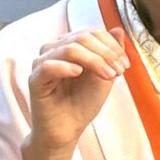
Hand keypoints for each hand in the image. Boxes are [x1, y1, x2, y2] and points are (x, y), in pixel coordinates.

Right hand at [27, 28, 128, 155]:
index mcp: (70, 45)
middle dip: (106, 53)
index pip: (92, 33)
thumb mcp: (105, 75)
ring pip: (69, 48)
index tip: (125, 65)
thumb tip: (118, 29)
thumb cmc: (84, 102)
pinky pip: (48, 65)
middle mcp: (54, 50)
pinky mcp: (35, 80)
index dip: (112, 46)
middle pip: (82, 37)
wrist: (68, 129)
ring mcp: (42, 64)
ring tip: (107, 76)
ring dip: (94, 60)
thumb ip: (111, 53)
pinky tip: (79, 73)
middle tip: (118, 71)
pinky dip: (67, 67)